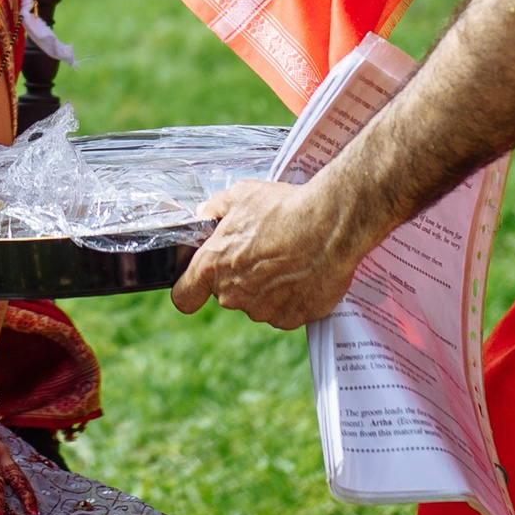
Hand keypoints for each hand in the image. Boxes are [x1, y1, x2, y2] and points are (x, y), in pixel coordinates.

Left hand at [170, 175, 373, 328]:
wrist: (331, 225)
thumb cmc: (284, 208)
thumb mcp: (240, 195)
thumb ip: (214, 210)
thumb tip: (204, 216)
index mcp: (213, 267)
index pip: (183, 298)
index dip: (191, 289)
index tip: (201, 280)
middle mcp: (233, 295)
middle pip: (227, 294)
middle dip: (239, 277)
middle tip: (262, 251)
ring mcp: (263, 311)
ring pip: (258, 303)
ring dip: (267, 287)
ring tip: (288, 258)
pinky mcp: (292, 319)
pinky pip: (285, 311)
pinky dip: (292, 297)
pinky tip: (303, 272)